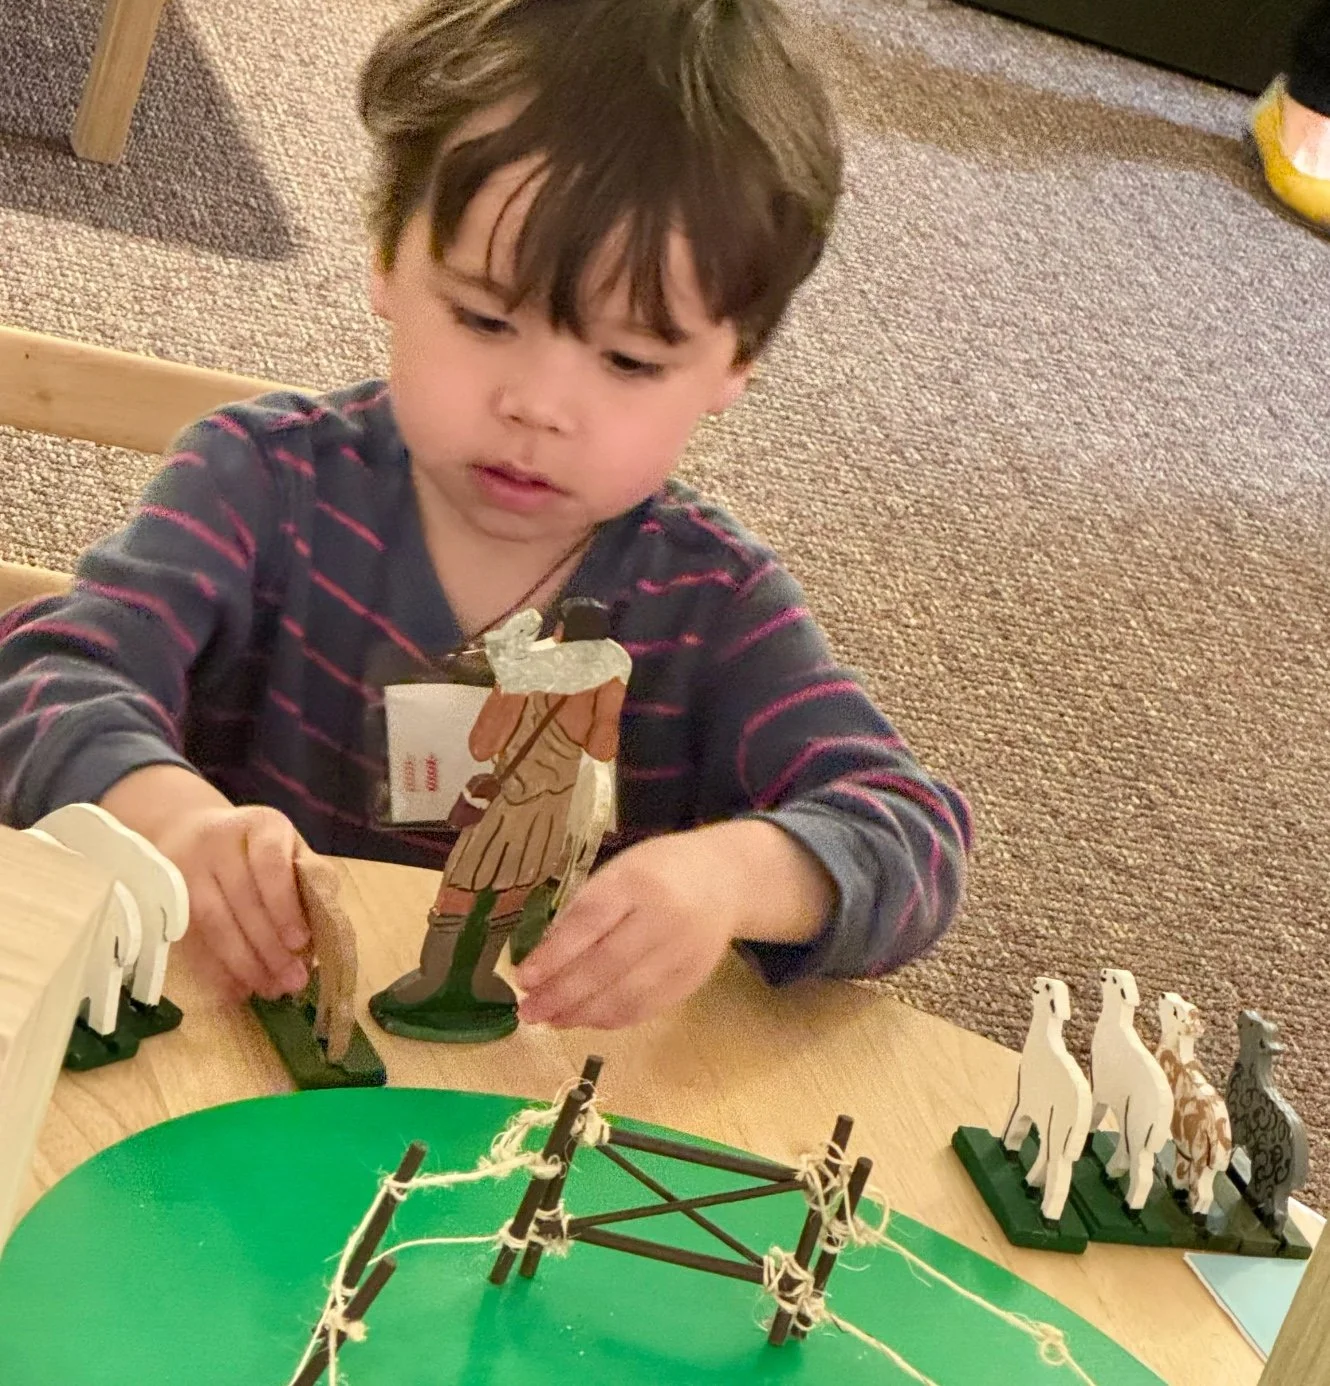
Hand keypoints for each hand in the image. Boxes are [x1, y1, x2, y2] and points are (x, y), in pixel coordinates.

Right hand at [159, 804, 310, 1001]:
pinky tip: (237, 991)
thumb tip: (325, 927)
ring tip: (270, 989)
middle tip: (292, 981)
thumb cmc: (258, 849)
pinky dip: (215, 970)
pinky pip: (191, 941)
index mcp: (260, 825)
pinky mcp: (166, 900)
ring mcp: (185, 869)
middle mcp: (217, 842)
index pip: (270, 863)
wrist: (192, 832)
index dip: (284, 904)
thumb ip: (311, 881)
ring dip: (243, 964)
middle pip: (242, 899)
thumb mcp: (292, 850)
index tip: (300, 942)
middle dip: (269, 946)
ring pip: (212, 923)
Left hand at [513, 831, 737, 1028]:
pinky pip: (646, 1008)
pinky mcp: (693, 979)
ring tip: (551, 1020)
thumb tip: (542, 960)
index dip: (554, 955)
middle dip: (561, 994)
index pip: (589, 922)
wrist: (725, 880)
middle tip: (529, 1011)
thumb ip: (584, 910)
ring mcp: (683, 952)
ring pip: (625, 995)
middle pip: (605, 966)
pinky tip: (585, 1019)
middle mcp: (664, 917)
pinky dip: (610, 1020)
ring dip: (582, 1014)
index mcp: (638, 881)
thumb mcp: (619, 872)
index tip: (523, 978)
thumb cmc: (658, 870)